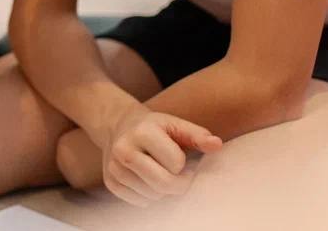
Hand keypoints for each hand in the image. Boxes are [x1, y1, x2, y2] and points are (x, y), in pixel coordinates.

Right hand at [96, 105, 221, 205]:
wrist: (118, 126)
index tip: (179, 156)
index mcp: (142, 131)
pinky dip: (149, 196)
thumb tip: (217, 145)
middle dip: (178, 184)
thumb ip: (197, 135)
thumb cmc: (154, 127)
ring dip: (162, 190)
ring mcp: (114, 167)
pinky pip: (139, 202)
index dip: (182, 163)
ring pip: (152, 196)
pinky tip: (146, 179)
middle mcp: (124, 149)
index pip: (175, 163)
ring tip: (159, 172)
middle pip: (163, 184)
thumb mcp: (174, 124)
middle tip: (179, 174)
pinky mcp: (110, 182)